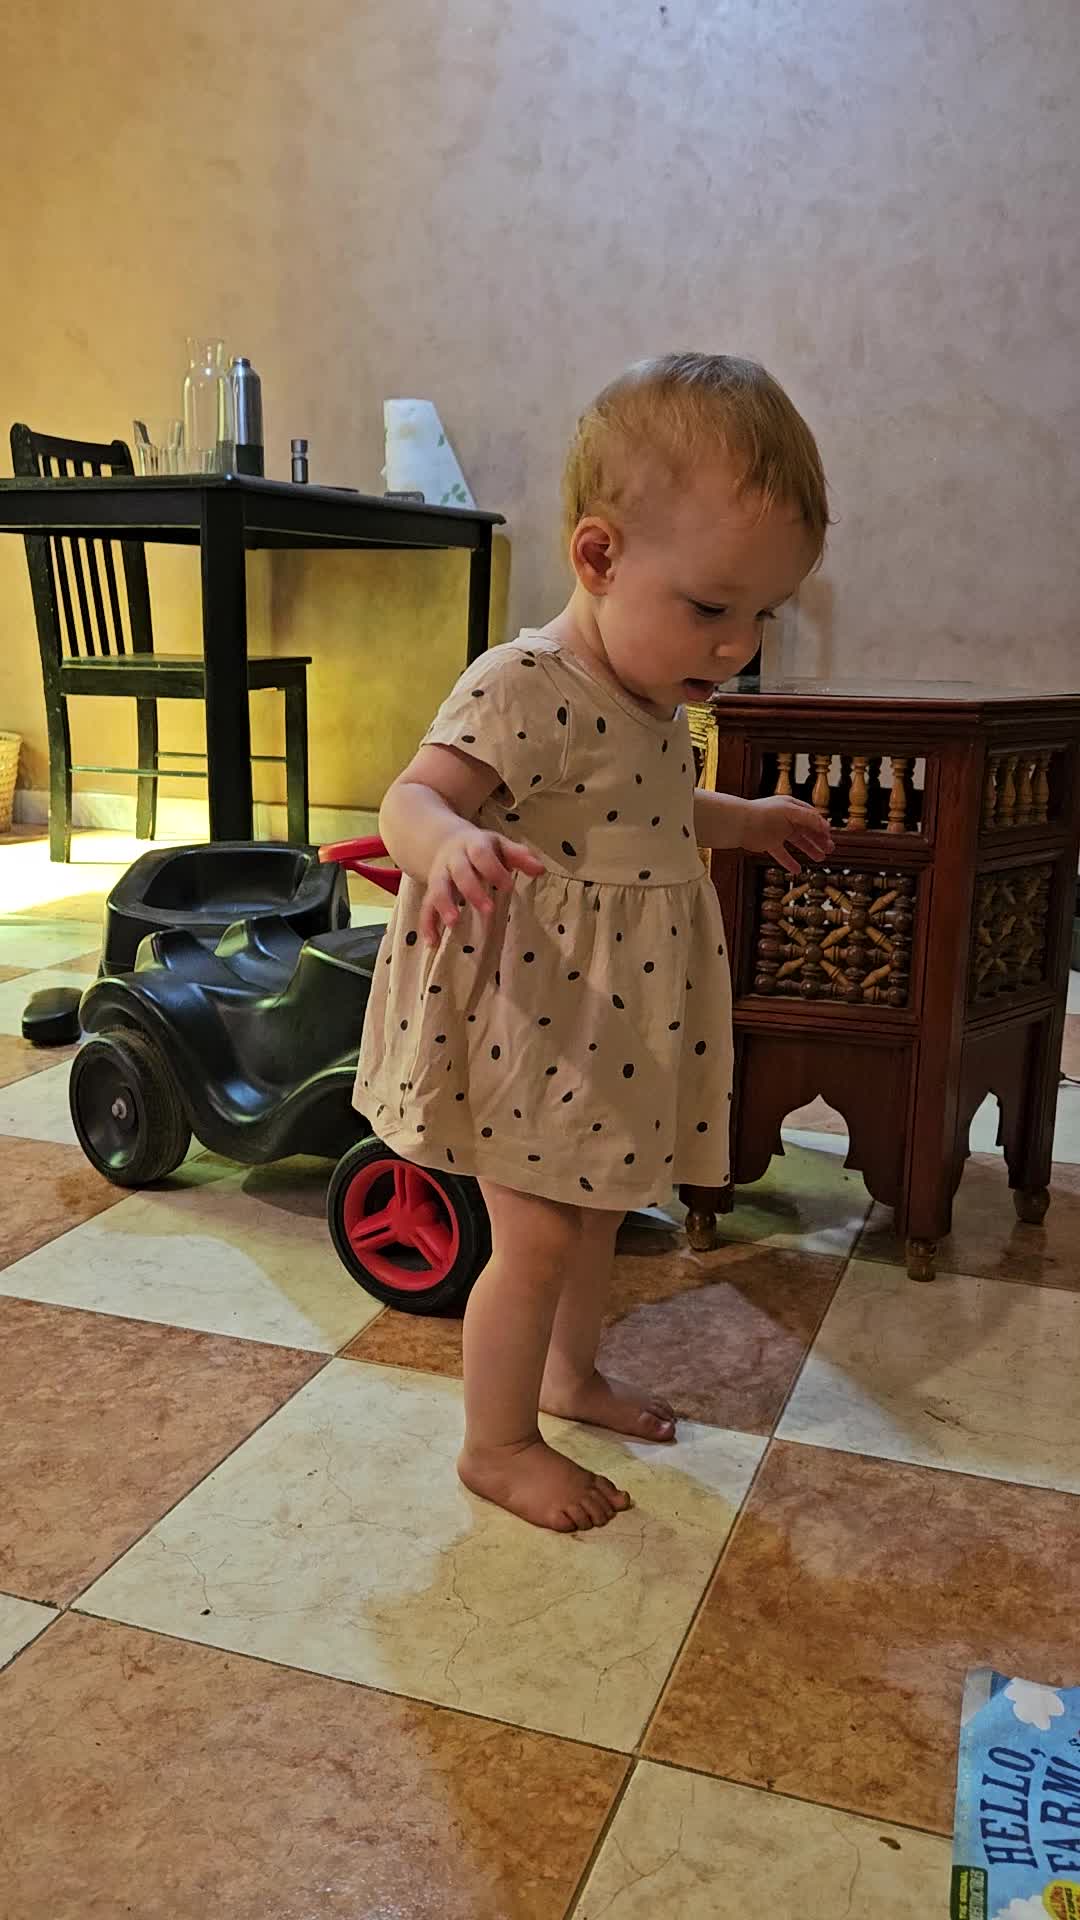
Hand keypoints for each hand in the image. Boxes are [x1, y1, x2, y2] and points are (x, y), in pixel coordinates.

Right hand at [420, 826, 544, 945]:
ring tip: (454, 923)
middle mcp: (453, 859)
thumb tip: (541, 869)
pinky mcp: (430, 891)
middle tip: (489, 910)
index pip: (482, 855)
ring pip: (438, 888)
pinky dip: (427, 924)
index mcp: (473, 845)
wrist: (445, 842)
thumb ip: (519, 856)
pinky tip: (432, 942)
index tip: (509, 887)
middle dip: (472, 890)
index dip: (494, 870)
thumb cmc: (481, 850)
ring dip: (445, 905)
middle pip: (460, 872)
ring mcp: (439, 875)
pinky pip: (425, 907)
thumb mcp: (500, 846)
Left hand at [740, 796, 833, 873]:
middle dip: (819, 839)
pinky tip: (797, 870)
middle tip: (830, 849)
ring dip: (809, 850)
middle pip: (806, 830)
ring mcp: (777, 831)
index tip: (830, 836)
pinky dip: (789, 862)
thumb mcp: (791, 813)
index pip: (811, 816)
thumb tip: (826, 826)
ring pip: (797, 842)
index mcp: (791, 807)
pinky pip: (782, 854)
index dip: (821, 826)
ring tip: (820, 858)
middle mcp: (785, 819)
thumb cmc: (763, 813)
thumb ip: (809, 819)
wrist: (739, 824)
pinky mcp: (768, 843)